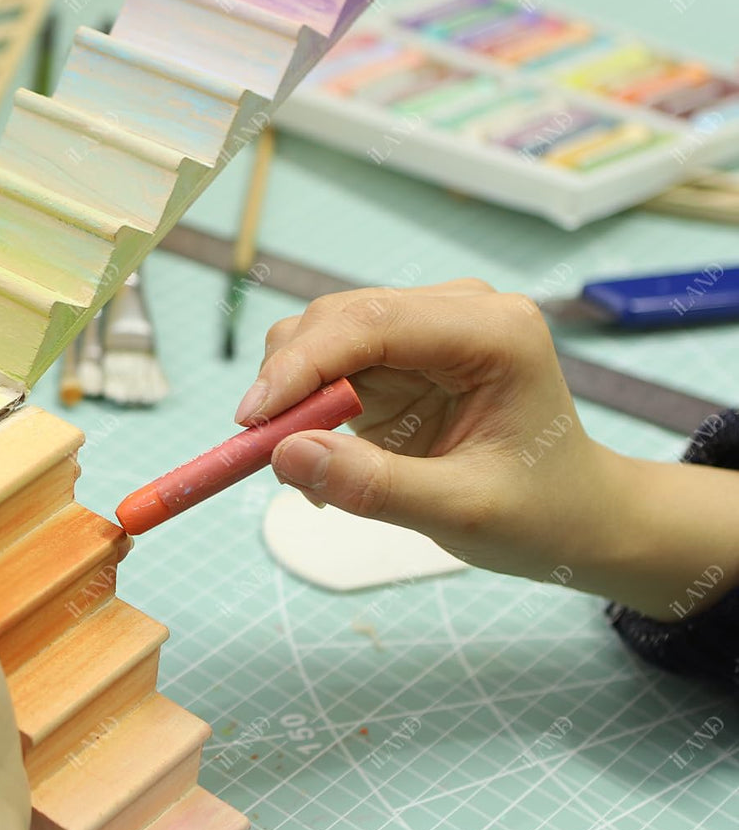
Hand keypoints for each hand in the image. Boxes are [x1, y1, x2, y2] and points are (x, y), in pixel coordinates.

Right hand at [240, 280, 738, 620]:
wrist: (577, 517)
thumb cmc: (541, 512)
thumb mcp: (460, 512)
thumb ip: (373, 485)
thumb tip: (283, 455)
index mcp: (492, 331)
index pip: (372, 322)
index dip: (301, 365)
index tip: (251, 419)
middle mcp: (456, 313)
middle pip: (335, 319)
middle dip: (288, 382)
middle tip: (261, 452)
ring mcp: (426, 329)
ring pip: (319, 337)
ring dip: (293, 397)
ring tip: (302, 466)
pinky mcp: (400, 355)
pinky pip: (326, 367)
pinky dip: (306, 410)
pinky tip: (324, 460)